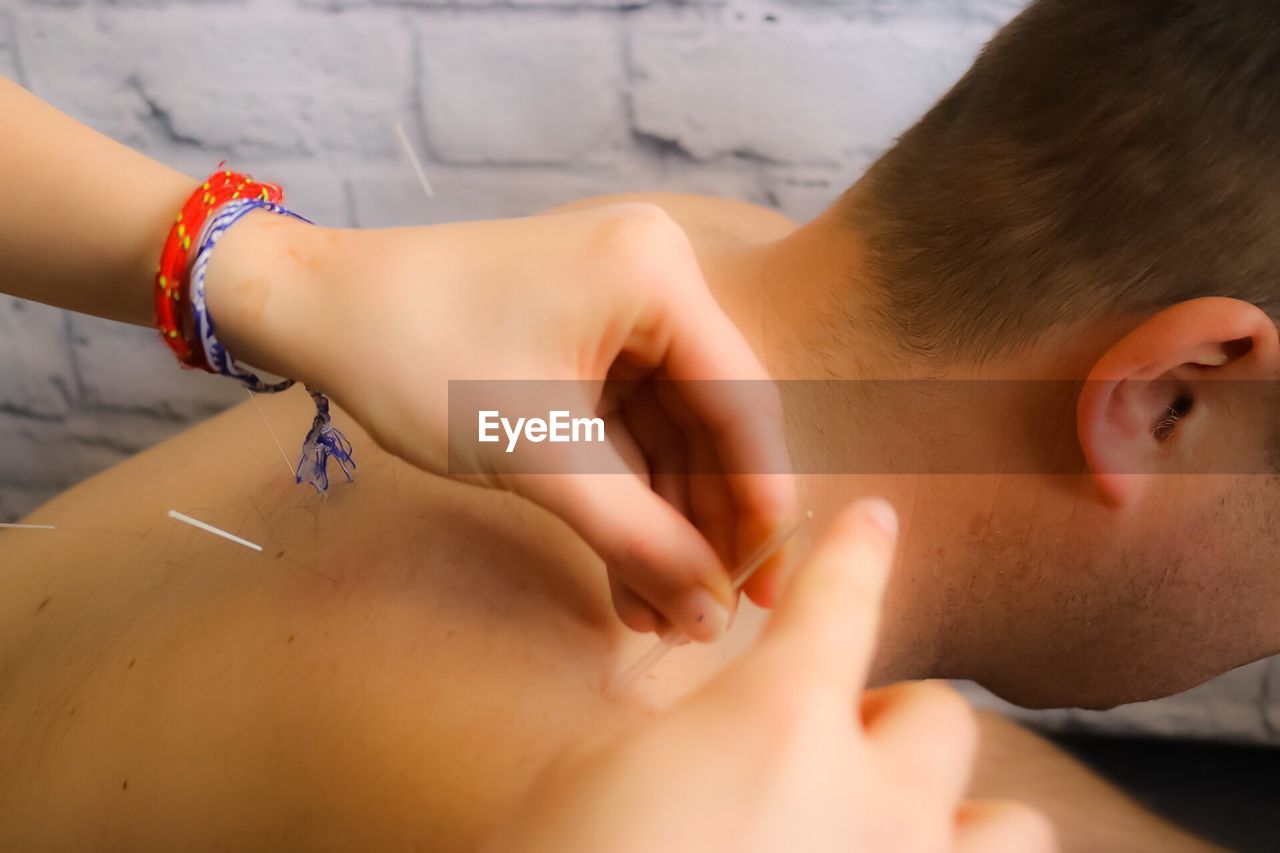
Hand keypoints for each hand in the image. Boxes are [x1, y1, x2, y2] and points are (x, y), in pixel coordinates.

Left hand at [205, 203, 797, 640]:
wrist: (315, 309)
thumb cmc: (414, 356)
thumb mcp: (538, 457)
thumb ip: (636, 536)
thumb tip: (712, 614)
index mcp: (655, 273)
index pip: (741, 401)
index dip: (760, 502)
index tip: (769, 585)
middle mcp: (653, 277)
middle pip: (712, 420)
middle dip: (707, 523)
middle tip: (714, 613)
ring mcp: (617, 307)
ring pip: (669, 434)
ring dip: (666, 522)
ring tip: (664, 613)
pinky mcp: (583, 339)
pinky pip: (627, 426)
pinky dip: (627, 495)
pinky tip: (630, 572)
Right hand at [485, 499, 1055, 852]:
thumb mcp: (596, 772)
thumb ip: (676, 733)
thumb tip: (712, 732)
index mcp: (779, 719)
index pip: (840, 596)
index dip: (857, 550)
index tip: (876, 523)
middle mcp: (871, 798)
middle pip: (939, 718)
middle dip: (888, 723)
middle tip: (826, 756)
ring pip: (1009, 824)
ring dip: (955, 811)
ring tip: (891, 829)